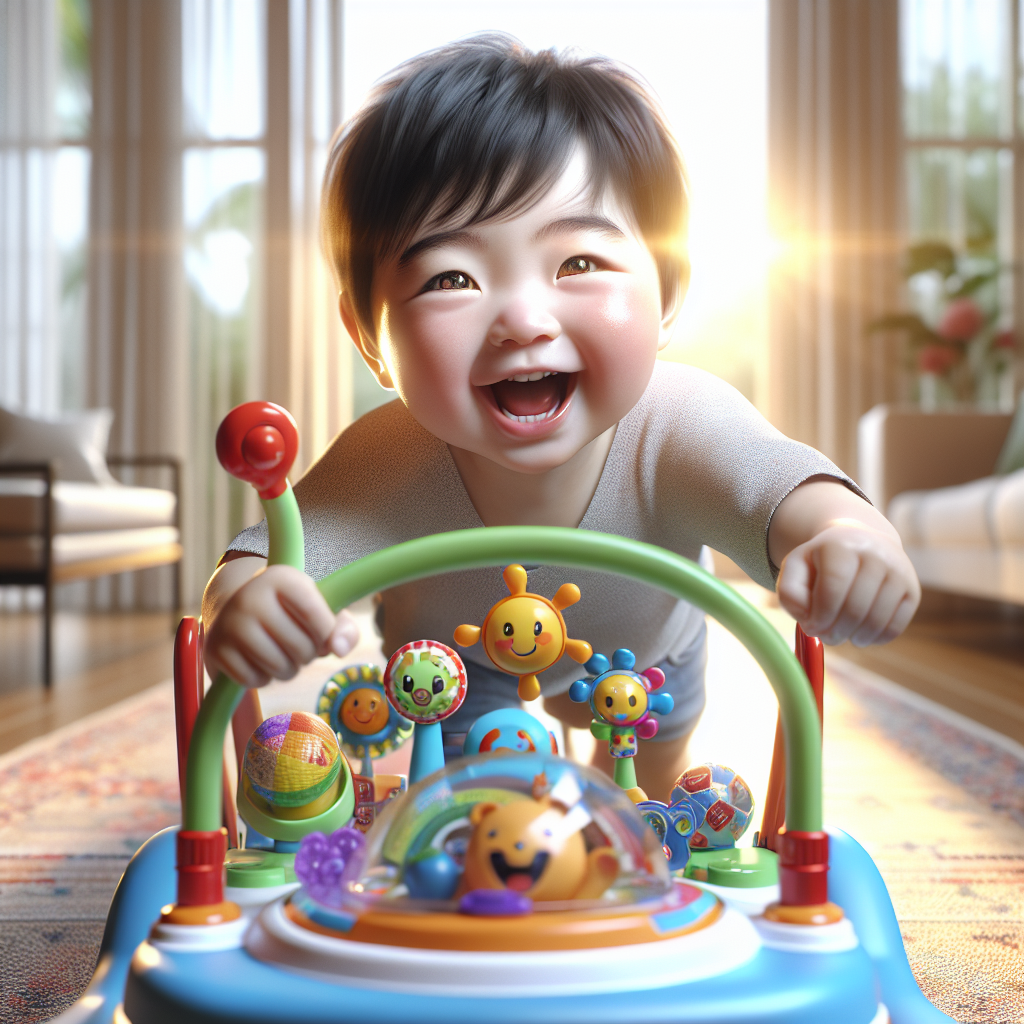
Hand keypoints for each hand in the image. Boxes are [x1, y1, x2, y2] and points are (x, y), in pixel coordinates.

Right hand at [203, 563, 359, 686]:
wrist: (236, 610)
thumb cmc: (290, 612)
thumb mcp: (319, 609)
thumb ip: (343, 628)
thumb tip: (339, 649)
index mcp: (282, 577)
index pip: (320, 619)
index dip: (327, 633)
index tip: (320, 627)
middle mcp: (250, 594)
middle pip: (303, 649)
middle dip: (307, 654)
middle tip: (297, 642)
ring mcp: (229, 622)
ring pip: (280, 668)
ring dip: (288, 669)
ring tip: (281, 652)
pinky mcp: (215, 648)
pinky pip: (255, 681)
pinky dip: (263, 678)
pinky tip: (259, 660)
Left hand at [776, 522, 919, 645]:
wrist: (859, 542)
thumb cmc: (822, 562)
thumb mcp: (796, 568)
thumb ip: (790, 593)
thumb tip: (809, 619)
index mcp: (841, 546)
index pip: (833, 588)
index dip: (820, 616)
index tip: (811, 627)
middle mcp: (875, 554)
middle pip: (855, 609)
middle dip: (835, 632)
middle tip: (826, 636)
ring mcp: (898, 572)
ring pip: (876, 621)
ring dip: (854, 638)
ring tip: (841, 635)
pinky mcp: (912, 590)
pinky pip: (895, 628)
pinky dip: (874, 639)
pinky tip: (860, 634)